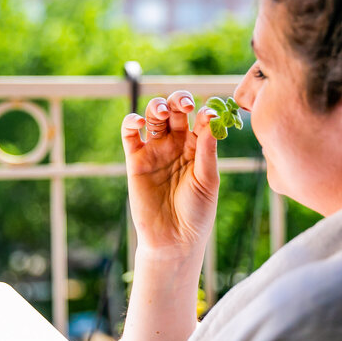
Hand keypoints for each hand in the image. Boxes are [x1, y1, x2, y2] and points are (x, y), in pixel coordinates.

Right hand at [121, 90, 219, 256]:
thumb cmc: (197, 212)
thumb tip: (211, 119)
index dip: (205, 111)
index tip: (210, 114)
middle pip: (175, 111)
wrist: (174, 240)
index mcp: (198, 147)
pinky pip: (130, 134)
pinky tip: (139, 122)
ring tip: (162, 111)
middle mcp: (177, 144)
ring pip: (153, 116)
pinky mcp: (135, 160)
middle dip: (179, 100)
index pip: (200, 119)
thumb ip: (207, 150)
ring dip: (157, 106)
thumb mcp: (207, 180)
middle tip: (185, 104)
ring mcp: (155, 150)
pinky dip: (131, 121)